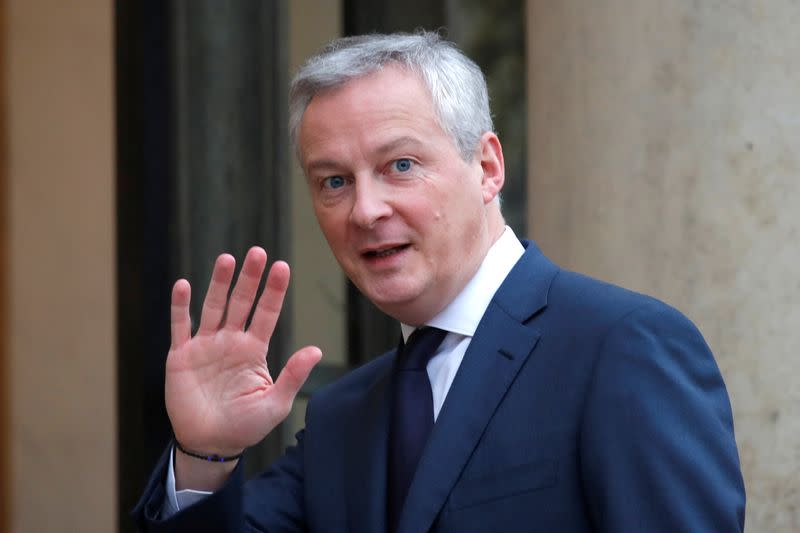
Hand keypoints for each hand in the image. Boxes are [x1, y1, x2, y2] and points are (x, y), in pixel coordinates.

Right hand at [165, 247, 321, 458]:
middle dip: (249, 278)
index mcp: (254, 350)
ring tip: (227, 259)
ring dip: (219, 284)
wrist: (210, 444)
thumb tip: (316, 350)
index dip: (274, 291)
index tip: (282, 266)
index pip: (267, 313)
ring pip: (213, 307)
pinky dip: (181, 306)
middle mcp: (231, 341)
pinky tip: (184, 285)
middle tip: (257, 252)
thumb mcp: (275, 403)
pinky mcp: (181, 356)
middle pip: (241, 303)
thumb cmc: (245, 426)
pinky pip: (180, 326)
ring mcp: (205, 346)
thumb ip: (293, 376)